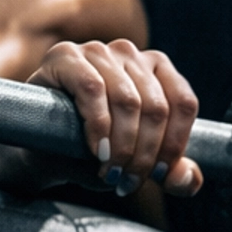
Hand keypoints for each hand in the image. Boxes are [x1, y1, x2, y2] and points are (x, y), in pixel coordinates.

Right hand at [27, 39, 201, 195]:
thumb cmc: (93, 152)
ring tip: (111, 172)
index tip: (159, 176)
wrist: (41, 154)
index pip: (183, 103)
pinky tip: (97, 150)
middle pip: (156, 107)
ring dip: (122, 146)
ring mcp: (98, 50)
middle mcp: (131, 53)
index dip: (175, 144)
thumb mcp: (138, 163)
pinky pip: (92, 88)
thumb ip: (169, 171)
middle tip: (128, 181)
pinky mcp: (65, 55)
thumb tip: (190, 180)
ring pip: (128, 100)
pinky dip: (99, 126)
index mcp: (158, 70)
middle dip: (145, 153)